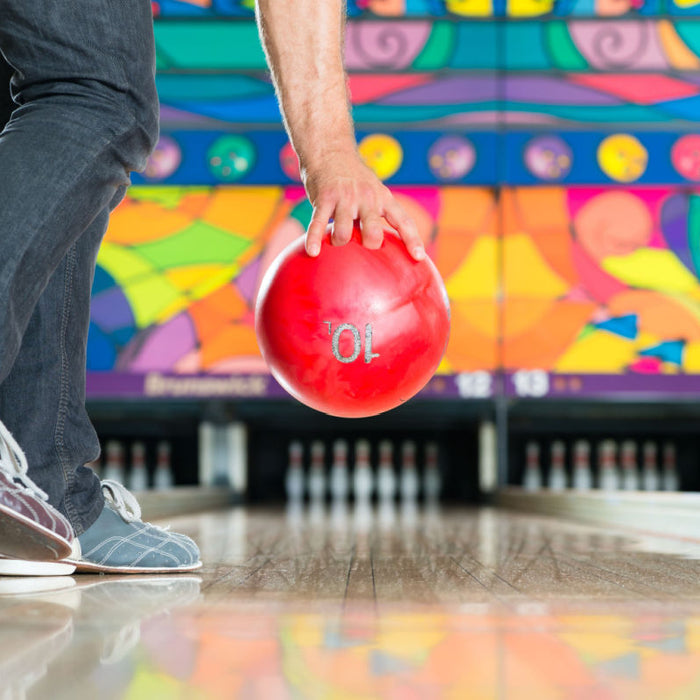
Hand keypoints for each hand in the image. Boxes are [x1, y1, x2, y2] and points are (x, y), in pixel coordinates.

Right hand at [301, 150, 424, 260]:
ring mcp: (344, 198)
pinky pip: (318, 224)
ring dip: (339, 242)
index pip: (403, 221)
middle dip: (370, 244)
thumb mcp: (374, 192)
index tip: (418, 257)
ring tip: (337, 241)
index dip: (412, 239)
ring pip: (343, 232)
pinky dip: (314, 239)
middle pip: (373, 232)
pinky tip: (312, 252)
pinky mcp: (324, 199)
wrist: (330, 150)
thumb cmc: (354, 179)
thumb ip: (379, 215)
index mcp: (383, 198)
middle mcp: (366, 198)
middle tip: (364, 245)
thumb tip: (384, 245)